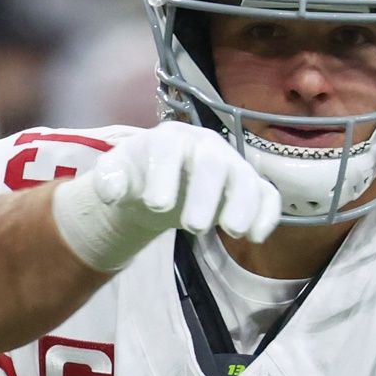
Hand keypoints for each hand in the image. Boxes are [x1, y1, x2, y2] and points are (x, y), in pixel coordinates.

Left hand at [53, 122, 281, 270]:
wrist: (159, 182)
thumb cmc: (138, 174)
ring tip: (231, 232)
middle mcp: (205, 146)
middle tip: (193, 227)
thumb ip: (109, 178)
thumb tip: (112, 190)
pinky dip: (266, 214)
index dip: (165, 174)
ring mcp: (230, 165)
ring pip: (245, 178)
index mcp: (169, 138)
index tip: (156, 205)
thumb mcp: (115, 173)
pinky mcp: (248, 186)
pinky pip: (266, 195)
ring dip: (242, 204)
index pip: (169, 149)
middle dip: (206, 194)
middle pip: (212, 163)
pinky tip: (255, 236)